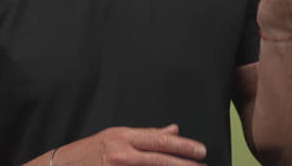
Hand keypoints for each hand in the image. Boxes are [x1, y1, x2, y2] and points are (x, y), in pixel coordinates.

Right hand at [53, 123, 206, 165]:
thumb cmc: (88, 152)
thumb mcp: (117, 137)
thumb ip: (146, 135)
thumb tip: (172, 130)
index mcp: (123, 136)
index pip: (159, 140)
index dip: (182, 145)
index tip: (199, 150)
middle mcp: (121, 152)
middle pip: (159, 157)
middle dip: (184, 162)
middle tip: (203, 165)